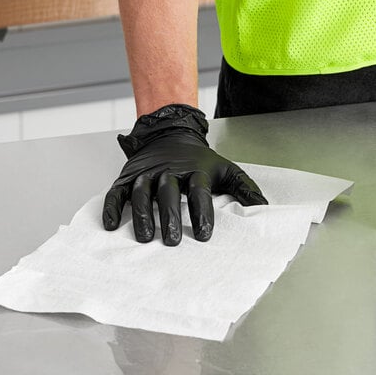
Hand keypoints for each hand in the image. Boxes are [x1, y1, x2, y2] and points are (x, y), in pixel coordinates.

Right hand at [102, 104, 267, 245]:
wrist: (170, 134)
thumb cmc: (199, 160)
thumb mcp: (226, 169)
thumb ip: (245, 190)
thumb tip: (264, 210)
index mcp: (194, 171)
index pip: (199, 191)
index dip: (201, 212)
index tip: (204, 234)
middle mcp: (169, 171)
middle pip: (168, 193)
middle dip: (169, 216)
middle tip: (172, 240)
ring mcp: (147, 174)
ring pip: (141, 192)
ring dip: (141, 215)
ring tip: (145, 238)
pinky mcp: (128, 177)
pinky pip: (116, 192)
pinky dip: (111, 207)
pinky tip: (111, 225)